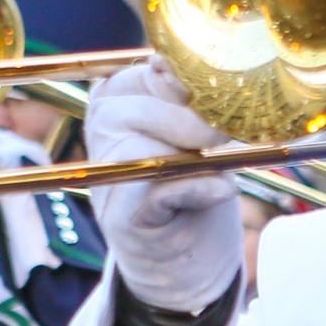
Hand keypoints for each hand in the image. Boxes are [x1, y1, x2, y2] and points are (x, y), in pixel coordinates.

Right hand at [85, 59, 239, 312]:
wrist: (188, 257)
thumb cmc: (196, 181)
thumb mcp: (197, 129)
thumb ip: (189, 98)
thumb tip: (184, 67)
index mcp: (118, 97)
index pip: (149, 71)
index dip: (188, 82)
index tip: (219, 97)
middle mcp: (101, 130)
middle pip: (141, 108)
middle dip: (192, 121)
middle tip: (223, 138)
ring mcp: (106, 174)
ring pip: (145, 148)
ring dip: (194, 157)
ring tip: (219, 168)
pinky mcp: (121, 216)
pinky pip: (160, 189)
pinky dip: (199, 188)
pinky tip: (220, 190)